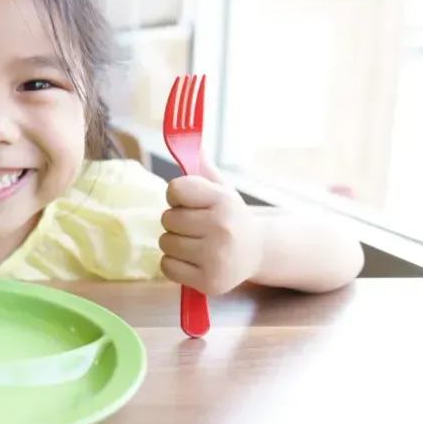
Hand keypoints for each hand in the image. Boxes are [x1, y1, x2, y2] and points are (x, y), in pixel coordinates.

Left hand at [159, 154, 263, 294]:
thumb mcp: (221, 189)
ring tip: (197, 243)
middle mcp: (221, 229)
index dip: (177, 196)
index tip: (190, 201)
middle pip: (167, 218)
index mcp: (223, 201)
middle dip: (177, 222)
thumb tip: (190, 141)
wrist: (257, 252)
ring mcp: (215, 258)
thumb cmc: (230, 217)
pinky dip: (174, 264)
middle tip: (198, 226)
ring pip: (165, 242)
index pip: (175, 190)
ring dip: (175, 243)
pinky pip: (166, 266)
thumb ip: (201, 168)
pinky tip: (194, 260)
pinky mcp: (208, 282)